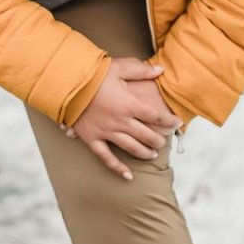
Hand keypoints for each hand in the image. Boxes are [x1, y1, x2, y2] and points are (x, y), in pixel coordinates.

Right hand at [65, 58, 178, 180]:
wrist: (66, 82)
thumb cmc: (93, 73)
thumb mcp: (119, 66)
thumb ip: (141, 70)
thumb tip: (161, 70)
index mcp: (129, 105)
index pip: (157, 117)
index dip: (170, 122)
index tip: (177, 124)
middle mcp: (121, 121)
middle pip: (147, 136)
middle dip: (159, 140)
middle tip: (163, 141)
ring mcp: (106, 132)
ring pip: (131, 148)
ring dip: (145, 153)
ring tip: (152, 154)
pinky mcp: (92, 138)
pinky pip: (106, 157)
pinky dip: (117, 168)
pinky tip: (128, 176)